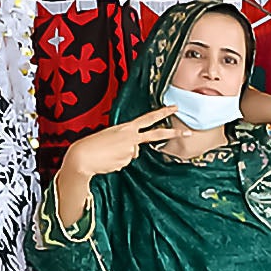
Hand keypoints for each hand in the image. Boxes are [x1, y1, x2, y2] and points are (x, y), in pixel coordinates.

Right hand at [60, 107, 188, 177]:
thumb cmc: (93, 144)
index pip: (148, 118)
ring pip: (133, 154)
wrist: (82, 157)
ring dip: (122, 155)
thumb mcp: (111, 135)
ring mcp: (130, 151)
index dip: (162, 112)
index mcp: (127, 127)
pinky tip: (107, 160)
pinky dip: (117, 162)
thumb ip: (127, 140)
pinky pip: (125, 162)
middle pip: (156, 134)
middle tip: (188, 133)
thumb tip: (135, 151)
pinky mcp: (126, 162)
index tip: (175, 108)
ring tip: (108, 154)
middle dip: (173, 133)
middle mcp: (131, 138)